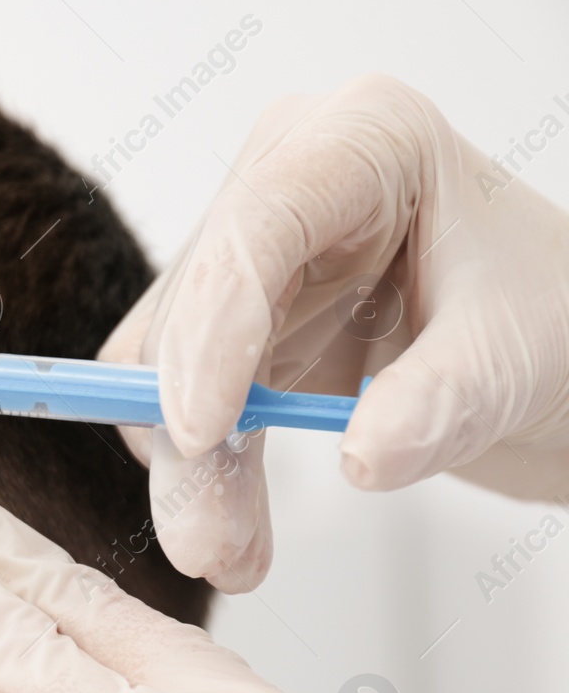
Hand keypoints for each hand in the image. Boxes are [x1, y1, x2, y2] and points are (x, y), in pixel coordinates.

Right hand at [100, 74, 568, 592]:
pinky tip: (236, 520)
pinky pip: (173, 398)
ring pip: (164, 366)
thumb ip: (445, 400)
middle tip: (211, 542)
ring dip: (188, 468)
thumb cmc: (551, 314)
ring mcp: (249, 255)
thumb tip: (362, 458)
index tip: (201, 433)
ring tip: (230, 552)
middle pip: (193, 309)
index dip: (213, 330)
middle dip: (193, 433)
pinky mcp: (229, 323)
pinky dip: (199, 470)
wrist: (553, 349)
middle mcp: (285, 183)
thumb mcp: (519, 354)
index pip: (256, 226)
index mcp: (364, 140)